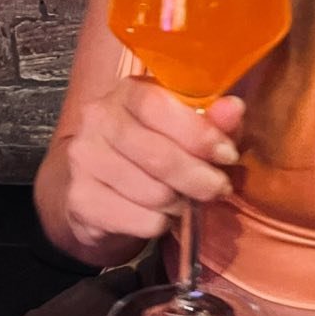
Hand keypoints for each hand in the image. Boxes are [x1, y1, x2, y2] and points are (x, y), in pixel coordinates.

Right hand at [64, 76, 243, 249]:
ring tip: (185, 199)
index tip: (227, 155)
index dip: (199, 134)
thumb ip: (212, 117)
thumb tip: (234, 109)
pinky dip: (160, 223)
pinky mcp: (80, 198)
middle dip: (199, 178)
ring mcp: (84, 158)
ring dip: (180, 203)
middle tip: (219, 188)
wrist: (100, 189)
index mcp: (127, 92)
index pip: (159, 107)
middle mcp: (98, 119)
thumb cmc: (153, 150)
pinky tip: (161, 214)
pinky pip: (139, 219)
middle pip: (158, 155)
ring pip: (152, 192)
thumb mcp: (187, 127)